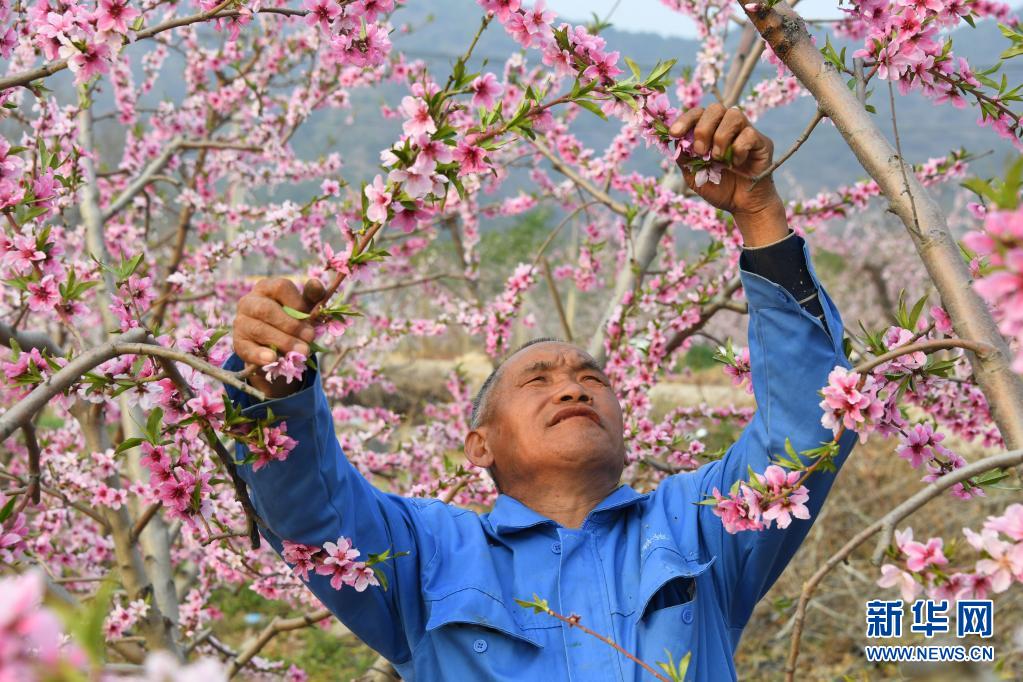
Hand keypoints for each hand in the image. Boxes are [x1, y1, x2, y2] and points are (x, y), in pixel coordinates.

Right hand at [233, 277, 326, 398]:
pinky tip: (272, 359)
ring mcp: (241, 322)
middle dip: (291, 325)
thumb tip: (316, 283)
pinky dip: (260, 354)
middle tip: (310, 338)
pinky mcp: (238, 343)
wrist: (276, 347)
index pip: (280, 287)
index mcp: (266, 288)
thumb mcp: (304, 308)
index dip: (297, 303)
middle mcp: (249, 302)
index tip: (310, 318)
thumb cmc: (291, 320)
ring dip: (283, 342)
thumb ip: (312, 296)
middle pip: (267, 309)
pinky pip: (247, 349)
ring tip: (301, 352)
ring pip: (259, 330)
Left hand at [669, 103, 787, 245]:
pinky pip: (749, 134)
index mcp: (711, 131)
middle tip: (701, 151)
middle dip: (703, 129)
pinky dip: (739, 150)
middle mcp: (728, 127)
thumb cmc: (719, 188)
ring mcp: (746, 132)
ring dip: (721, 138)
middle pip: (715, 108)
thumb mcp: (694, 176)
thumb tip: (674, 141)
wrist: (742, 205)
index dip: (685, 120)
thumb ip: (684, 158)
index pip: (697, 113)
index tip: (674, 133)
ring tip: (718, 158)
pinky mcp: (762, 142)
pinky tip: (736, 164)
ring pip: (734, 115)